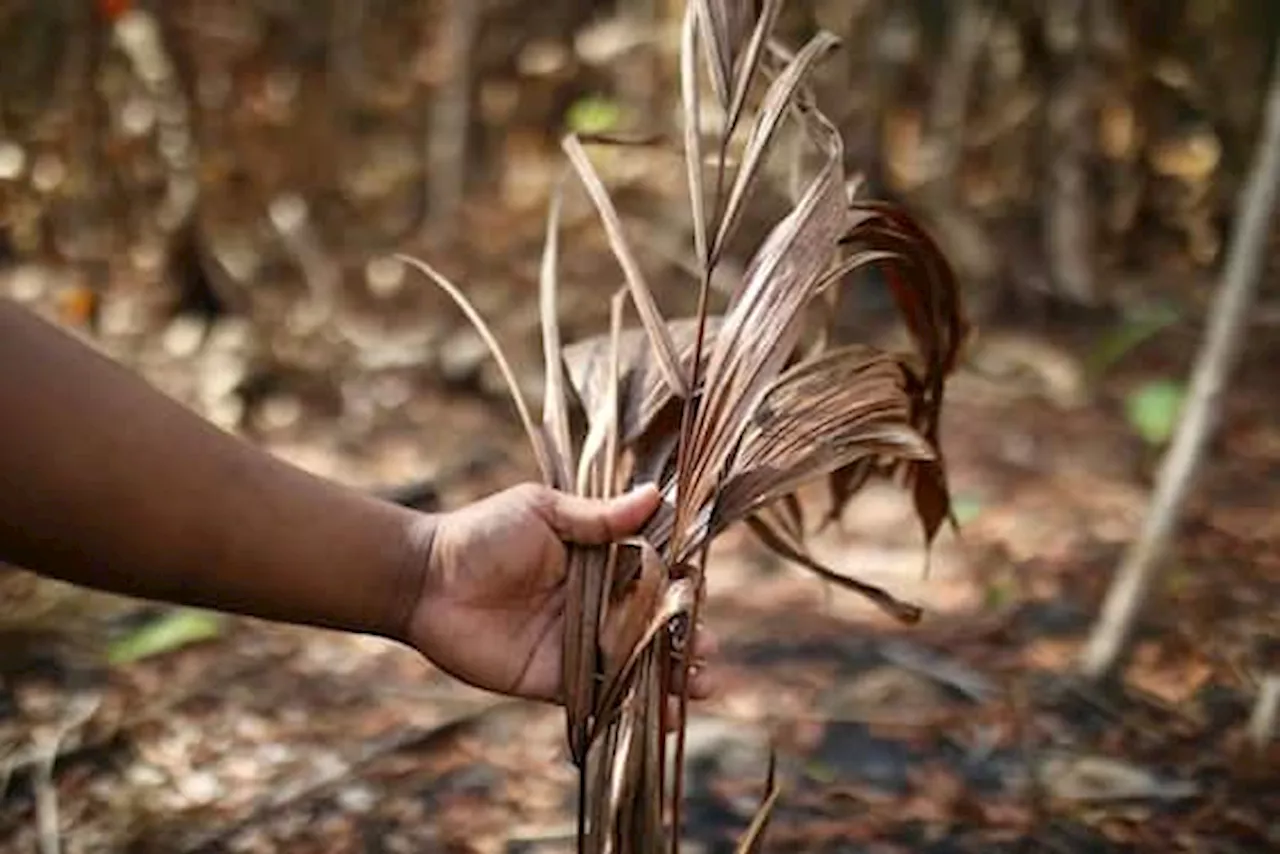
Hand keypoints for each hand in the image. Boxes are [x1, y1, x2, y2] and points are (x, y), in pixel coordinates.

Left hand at [406, 483, 715, 703]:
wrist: (426, 578)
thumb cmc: (483, 533)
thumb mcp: (543, 511)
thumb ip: (600, 517)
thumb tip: (656, 495)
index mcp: (598, 561)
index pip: (651, 577)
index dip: (679, 589)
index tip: (700, 596)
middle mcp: (595, 604)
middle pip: (651, 626)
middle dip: (684, 641)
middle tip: (707, 653)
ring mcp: (578, 644)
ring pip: (634, 664)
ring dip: (668, 678)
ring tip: (700, 687)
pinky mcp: (555, 679)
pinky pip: (601, 695)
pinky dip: (631, 707)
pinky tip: (661, 717)